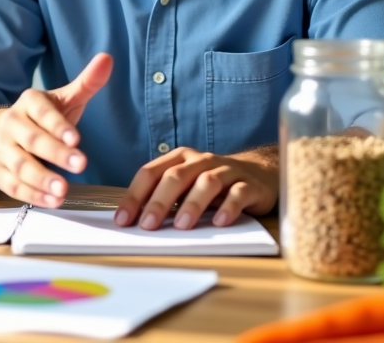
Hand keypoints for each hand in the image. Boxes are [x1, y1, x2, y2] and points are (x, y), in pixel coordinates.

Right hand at [0, 53, 112, 207]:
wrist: (2, 133)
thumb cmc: (42, 118)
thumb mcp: (64, 99)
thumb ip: (87, 83)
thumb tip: (107, 58)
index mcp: (29, 103)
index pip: (43, 113)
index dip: (59, 126)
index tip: (77, 139)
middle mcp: (11, 124)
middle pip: (33, 141)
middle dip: (56, 154)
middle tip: (81, 165)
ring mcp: (2, 149)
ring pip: (21, 165)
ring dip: (42, 179)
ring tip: (64, 191)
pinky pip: (12, 185)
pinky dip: (31, 194)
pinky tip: (51, 201)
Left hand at [115, 146, 277, 230]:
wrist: (260, 173)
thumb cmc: (213, 184)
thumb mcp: (186, 185)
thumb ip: (165, 198)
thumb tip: (135, 222)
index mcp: (180, 158)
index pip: (150, 173)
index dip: (135, 196)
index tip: (123, 220)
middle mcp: (202, 160)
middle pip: (176, 177)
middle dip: (159, 201)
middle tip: (148, 225)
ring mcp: (227, 171)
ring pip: (207, 183)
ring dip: (192, 204)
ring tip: (182, 226)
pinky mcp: (250, 185)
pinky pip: (238, 194)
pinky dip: (228, 207)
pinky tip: (220, 222)